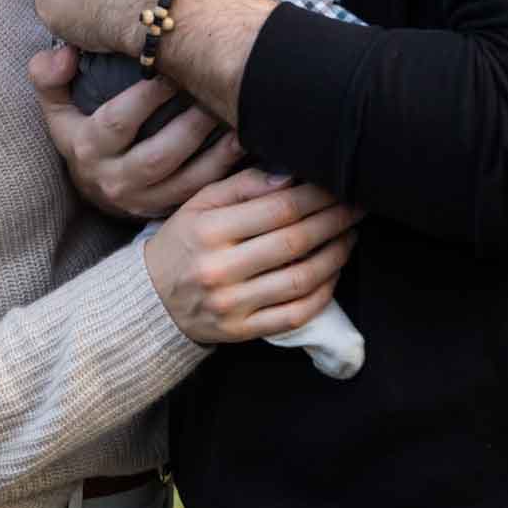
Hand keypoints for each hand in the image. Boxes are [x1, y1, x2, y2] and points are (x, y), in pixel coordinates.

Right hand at [28, 43, 247, 217]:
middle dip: (191, 125)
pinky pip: (202, 197)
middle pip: (159, 155)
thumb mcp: (56, 107)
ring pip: (187, 182)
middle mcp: (114, 181)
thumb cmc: (82, 132)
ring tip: (240, 122)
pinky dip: (229, 177)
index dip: (145, 97)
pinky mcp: (169, 212)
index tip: (171, 67)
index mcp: (86, 149)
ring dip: (218, 154)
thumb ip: (48, 77)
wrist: (93, 187)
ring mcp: (144, 202)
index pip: (117, 121)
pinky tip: (248, 150)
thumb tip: (64, 56)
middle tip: (216, 93)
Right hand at [142, 167, 361, 345]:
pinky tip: (333, 272)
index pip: (278, 208)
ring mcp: (233, 305)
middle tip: (357, 206)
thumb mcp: (199, 203)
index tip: (339, 184)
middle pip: (295, 242)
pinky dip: (323, 292)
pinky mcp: (242, 331)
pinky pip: (295, 314)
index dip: (317, 196)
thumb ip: (242, 186)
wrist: (151, 299)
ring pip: (301, 279)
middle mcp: (221, 269)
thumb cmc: (183, 242)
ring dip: (335, 255)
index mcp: (209, 230)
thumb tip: (290, 176)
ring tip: (349, 235)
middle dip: (335, 221)